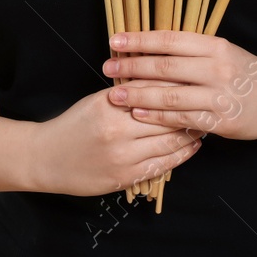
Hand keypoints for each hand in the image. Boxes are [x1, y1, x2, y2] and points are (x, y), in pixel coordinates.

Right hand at [26, 84, 202, 196]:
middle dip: (190, 110)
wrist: (46, 158)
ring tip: (206, 122)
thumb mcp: (96, 100)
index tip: (197, 81)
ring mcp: (122, 158)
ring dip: (190, 133)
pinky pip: (161, 166)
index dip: (179, 88)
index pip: (153, 93)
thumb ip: (127, 92)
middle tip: (210, 101)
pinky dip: (180, 155)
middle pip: (165, 118)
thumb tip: (161, 78)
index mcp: (110, 106)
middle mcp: (117, 132)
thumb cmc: (73, 124)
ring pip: (168, 143)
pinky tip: (192, 146)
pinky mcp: (124, 178)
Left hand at [103, 30, 256, 140]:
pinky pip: (181, 118)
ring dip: (138, 95)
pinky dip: (157, 116)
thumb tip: (150, 46)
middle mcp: (216, 68)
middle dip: (132, 68)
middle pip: (165, 67)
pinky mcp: (220, 120)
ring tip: (115, 95)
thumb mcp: (221, 51)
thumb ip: (190, 50)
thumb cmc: (244, 72)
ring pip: (169, 95)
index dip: (140, 40)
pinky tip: (139, 114)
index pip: (169, 40)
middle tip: (108, 68)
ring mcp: (218, 95)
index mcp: (214, 46)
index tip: (115, 41)